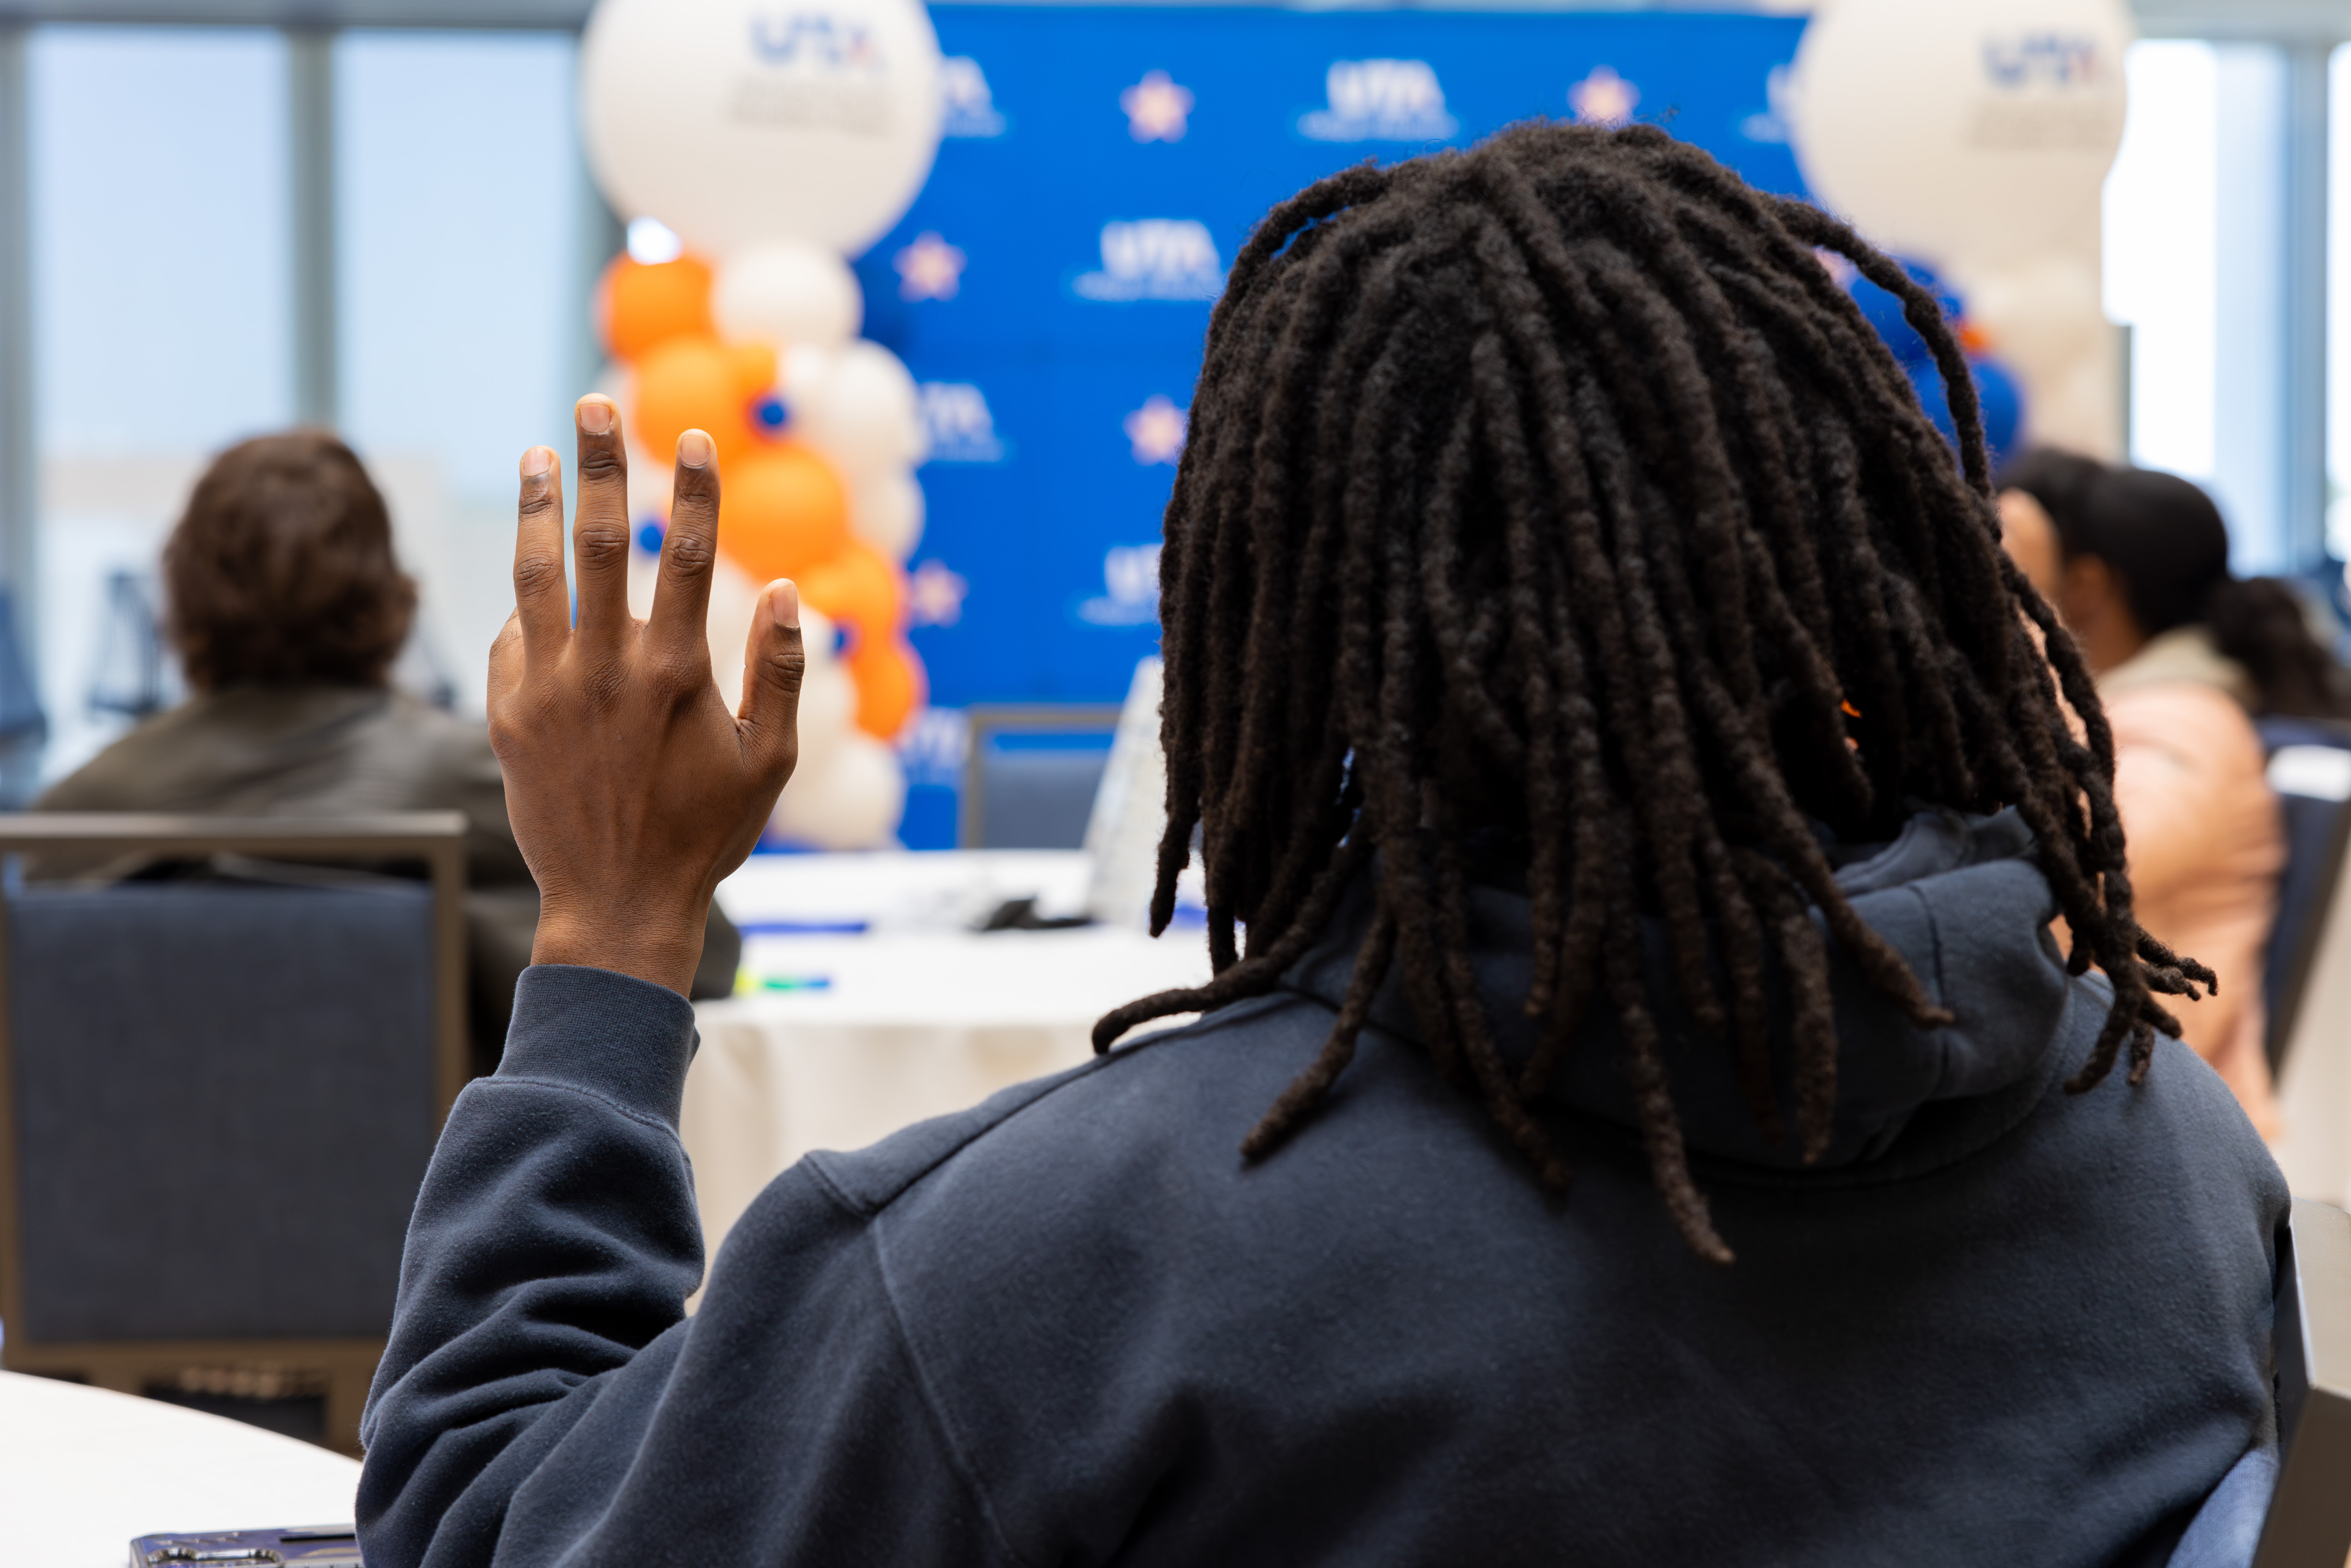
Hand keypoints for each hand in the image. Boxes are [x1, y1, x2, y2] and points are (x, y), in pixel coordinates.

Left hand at [488, 396, 801, 993]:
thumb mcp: (768, 762)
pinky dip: (524, 607)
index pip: (680, 555)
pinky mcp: (509, 718)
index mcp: (675, 674)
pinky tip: (530, 583)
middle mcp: (607, 671)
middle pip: (596, 543)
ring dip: (535, 508)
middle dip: (595, 466)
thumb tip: (785, 592)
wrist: (617, 905)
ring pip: (535, 576)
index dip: (688, 491)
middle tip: (588, 407)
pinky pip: (511, 642)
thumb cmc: (705, 835)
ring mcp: (549, 691)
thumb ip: (778, 673)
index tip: (689, 439)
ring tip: (534, 455)